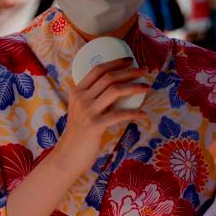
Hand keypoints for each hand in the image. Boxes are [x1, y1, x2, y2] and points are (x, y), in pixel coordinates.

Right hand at [55, 58, 148, 174]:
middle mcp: (81, 98)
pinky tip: (143, 114)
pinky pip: (120, 114)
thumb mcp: (81, 110)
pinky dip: (134, 113)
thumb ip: (92, 97)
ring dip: (134, 87)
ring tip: (146, 87)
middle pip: (109, 77)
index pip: (98, 70)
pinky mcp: (95, 125)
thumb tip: (115, 87)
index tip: (130, 60)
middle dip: (130, 71)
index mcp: (77, 91)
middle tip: (145, 70)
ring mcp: (88, 111)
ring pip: (115, 91)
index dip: (115, 62)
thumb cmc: (79, 133)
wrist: (68, 156)